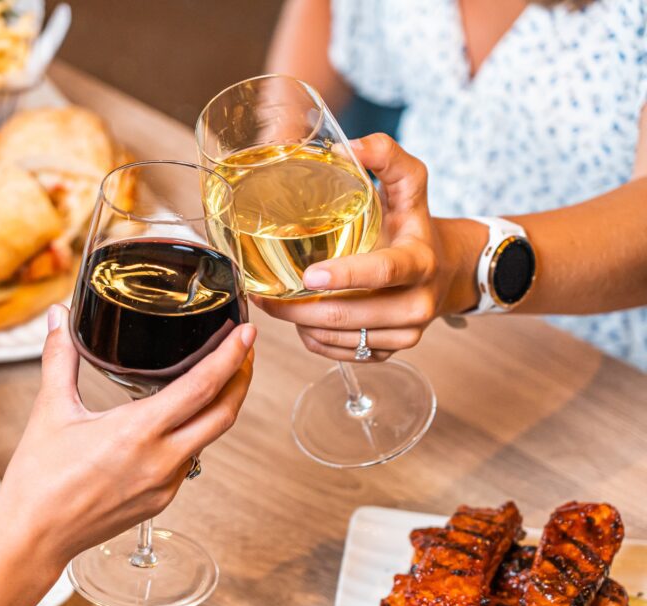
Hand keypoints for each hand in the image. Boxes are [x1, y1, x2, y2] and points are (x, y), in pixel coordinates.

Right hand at [0, 304, 255, 567]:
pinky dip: (193, 434)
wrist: (33, 536)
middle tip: (244, 349)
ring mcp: (165, 484)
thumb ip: (60, 357)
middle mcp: (161, 459)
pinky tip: (181, 420)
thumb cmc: (38, 478)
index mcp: (138, 431)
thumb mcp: (50, 410)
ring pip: (209, 438)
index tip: (246, 333)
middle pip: (224, 413)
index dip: (231, 356)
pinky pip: (189, 461)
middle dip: (241, 378)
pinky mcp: (160, 501)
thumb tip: (57, 316)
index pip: (202, 387)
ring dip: (220, 407)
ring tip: (218, 378)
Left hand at [255, 134, 481, 360]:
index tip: (308, 274)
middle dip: (297, 307)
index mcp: (419, 263)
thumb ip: (385, 155)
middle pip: (347, 315)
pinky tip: (302, 319)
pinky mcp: (389, 351)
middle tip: (262, 292)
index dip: (345, 276)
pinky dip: (314, 339)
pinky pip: (340, 354)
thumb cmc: (416, 225)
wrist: (448, 270)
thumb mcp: (410, 184)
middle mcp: (416, 305)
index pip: (382, 273)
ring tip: (276, 302)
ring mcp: (404, 334)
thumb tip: (347, 145)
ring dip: (300, 323)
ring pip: (338, 338)